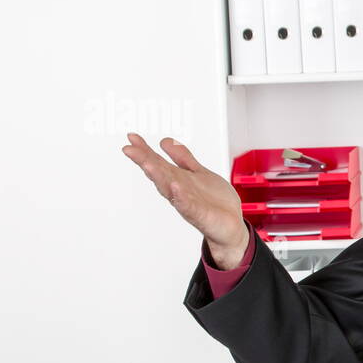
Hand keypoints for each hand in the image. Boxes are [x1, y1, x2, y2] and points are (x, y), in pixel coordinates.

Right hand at [121, 133, 247, 261]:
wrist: (231, 225)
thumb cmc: (215, 201)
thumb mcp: (198, 172)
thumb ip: (183, 158)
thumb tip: (165, 141)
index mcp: (178, 180)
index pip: (159, 163)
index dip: (145, 150)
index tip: (132, 138)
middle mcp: (179, 191)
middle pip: (160, 174)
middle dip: (145, 161)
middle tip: (130, 149)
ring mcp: (188, 202)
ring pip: (170, 188)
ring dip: (159, 176)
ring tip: (148, 164)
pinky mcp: (200, 214)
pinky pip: (188, 205)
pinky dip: (181, 197)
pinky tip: (175, 187)